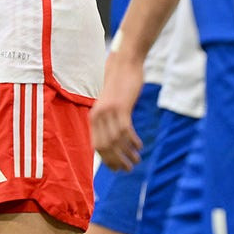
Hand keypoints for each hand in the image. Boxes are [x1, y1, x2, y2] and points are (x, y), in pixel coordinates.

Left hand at [91, 54, 145, 169]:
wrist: (124, 64)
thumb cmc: (119, 85)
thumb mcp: (110, 104)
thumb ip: (109, 119)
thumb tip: (114, 139)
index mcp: (93, 117)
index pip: (97, 146)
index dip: (107, 160)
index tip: (117, 169)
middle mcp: (98, 116)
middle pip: (105, 147)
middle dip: (117, 161)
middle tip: (128, 169)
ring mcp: (108, 111)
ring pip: (116, 141)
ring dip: (127, 154)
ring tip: (136, 161)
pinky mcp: (121, 106)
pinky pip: (125, 130)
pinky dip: (132, 141)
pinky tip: (139, 146)